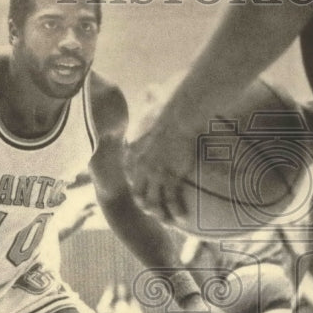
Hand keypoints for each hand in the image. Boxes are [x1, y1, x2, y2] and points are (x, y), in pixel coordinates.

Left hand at [124, 94, 197, 223]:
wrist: (180, 118)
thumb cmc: (171, 111)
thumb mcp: (153, 109)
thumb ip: (150, 104)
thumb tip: (150, 90)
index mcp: (137, 154)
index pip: (130, 176)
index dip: (135, 188)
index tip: (142, 196)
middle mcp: (142, 167)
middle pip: (139, 193)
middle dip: (145, 206)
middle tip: (154, 214)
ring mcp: (155, 174)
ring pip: (154, 201)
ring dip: (161, 213)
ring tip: (168, 221)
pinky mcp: (170, 177)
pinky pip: (171, 200)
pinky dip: (176, 211)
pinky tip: (182, 218)